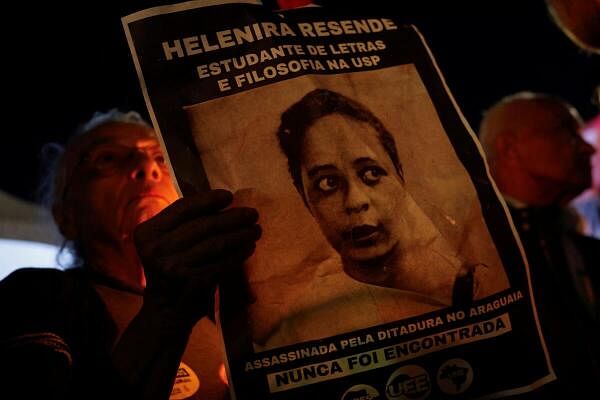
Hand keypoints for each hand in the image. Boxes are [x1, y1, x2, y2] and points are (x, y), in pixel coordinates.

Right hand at [134, 189, 260, 327]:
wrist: (164, 311)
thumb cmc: (171, 267)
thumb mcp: (166, 242)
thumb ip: (184, 221)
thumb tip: (218, 198)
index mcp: (148, 232)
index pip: (182, 208)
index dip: (208, 200)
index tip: (229, 196)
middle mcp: (157, 248)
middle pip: (204, 225)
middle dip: (233, 217)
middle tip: (253, 214)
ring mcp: (174, 266)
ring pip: (216, 243)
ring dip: (241, 234)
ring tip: (256, 230)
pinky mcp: (192, 282)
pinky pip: (222, 262)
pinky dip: (238, 254)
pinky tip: (249, 247)